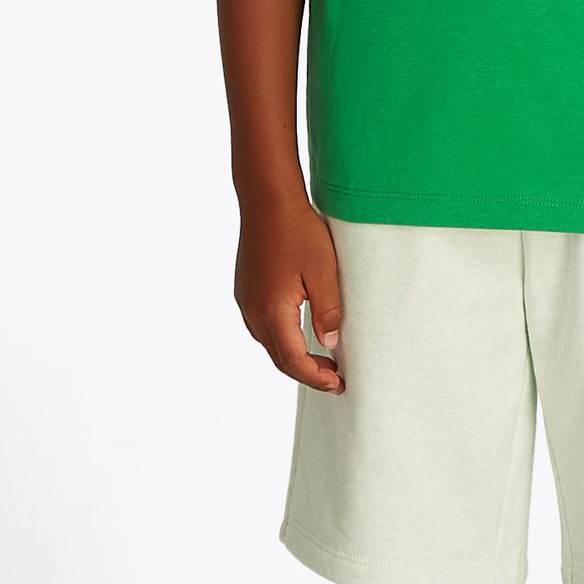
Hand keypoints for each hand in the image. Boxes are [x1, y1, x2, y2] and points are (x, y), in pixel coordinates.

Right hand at [234, 193, 344, 391]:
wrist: (267, 200)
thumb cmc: (298, 230)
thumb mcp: (324, 271)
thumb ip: (328, 311)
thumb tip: (330, 344)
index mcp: (272, 310)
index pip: (293, 360)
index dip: (316, 377)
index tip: (338, 383)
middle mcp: (253, 310)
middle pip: (278, 358)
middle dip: (306, 373)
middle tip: (335, 378)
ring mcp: (245, 301)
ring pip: (268, 344)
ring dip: (293, 358)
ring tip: (321, 360)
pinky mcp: (244, 291)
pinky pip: (261, 327)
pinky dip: (281, 340)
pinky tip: (299, 335)